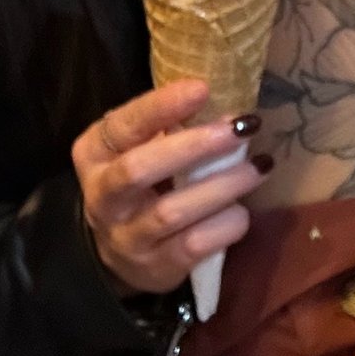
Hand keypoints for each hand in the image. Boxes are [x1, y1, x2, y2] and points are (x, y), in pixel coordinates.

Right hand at [73, 77, 265, 295]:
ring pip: (171, 211)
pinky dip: (224, 226)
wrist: (118, 254)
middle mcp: (103, 196)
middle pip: (139, 169)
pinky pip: (193, 246)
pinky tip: (243, 211)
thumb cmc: (139, 184)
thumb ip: (169, 128)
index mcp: (95, 154)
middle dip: (194, 146)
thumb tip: (228, 111)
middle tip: (241, 129)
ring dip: (221, 186)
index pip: (123, 125)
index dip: (161, 107)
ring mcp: (127, 236)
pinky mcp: (155, 267)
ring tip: (259, 166)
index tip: (202, 88)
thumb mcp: (137, 149)